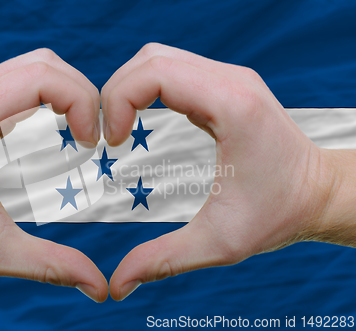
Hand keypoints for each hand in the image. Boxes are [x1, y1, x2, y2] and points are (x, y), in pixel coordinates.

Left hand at [0, 49, 107, 301]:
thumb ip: (50, 266)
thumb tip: (98, 286)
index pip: (43, 77)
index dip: (81, 102)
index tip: (91, 142)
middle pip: (45, 64)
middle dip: (83, 94)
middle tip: (94, 136)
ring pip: (36, 64)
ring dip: (68, 91)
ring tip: (82, 129)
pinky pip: (23, 77)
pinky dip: (51, 92)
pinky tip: (60, 123)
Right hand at [102, 43, 344, 300]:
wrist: (319, 193)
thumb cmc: (278, 215)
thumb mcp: (219, 243)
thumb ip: (163, 260)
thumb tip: (117, 285)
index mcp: (232, 107)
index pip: (156, 73)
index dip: (118, 100)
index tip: (111, 142)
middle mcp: (232, 81)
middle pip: (151, 59)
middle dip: (115, 92)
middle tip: (107, 136)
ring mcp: (230, 78)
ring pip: (159, 58)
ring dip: (129, 87)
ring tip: (119, 127)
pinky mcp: (225, 85)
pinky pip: (174, 70)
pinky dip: (146, 88)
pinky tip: (140, 119)